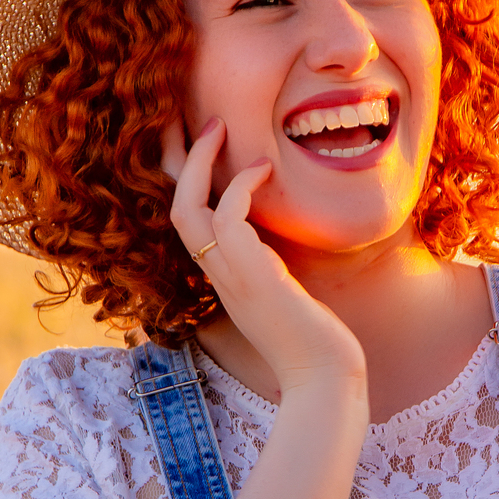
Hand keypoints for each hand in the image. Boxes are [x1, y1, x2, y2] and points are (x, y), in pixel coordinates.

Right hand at [166, 118, 365, 397]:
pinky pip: (227, 219)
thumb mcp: (290, 293)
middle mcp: (219, 276)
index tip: (197, 141)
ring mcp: (231, 278)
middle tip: (185, 118)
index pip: (188, 222)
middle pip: (175, 208)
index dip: (185, 180)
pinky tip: (265, 169)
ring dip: (199, 163)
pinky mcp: (253, 278)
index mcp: (224, 277)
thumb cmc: (316, 343)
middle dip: (175, 161)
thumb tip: (284, 237)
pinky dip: (239, 187)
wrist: (324, 380)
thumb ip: (276, 264)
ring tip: (219, 127)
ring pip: (187, 210)